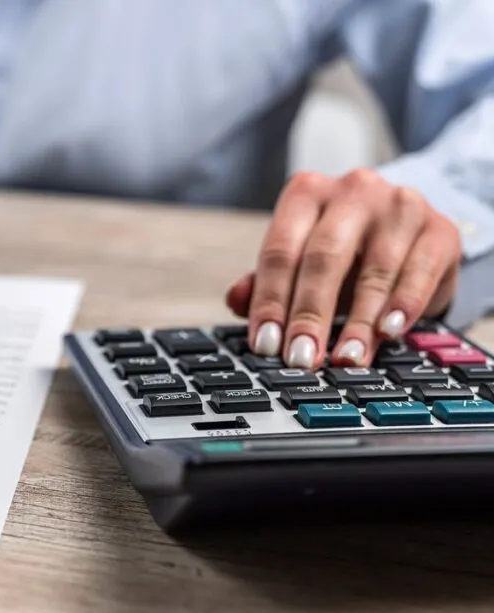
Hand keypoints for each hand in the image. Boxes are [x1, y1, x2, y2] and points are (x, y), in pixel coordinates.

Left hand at [226, 168, 461, 367]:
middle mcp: (352, 190)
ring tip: (346, 358)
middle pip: (323, 258)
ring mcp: (400, 206)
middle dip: (309, 314)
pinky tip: (389, 332)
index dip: (270, 301)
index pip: (280, 251)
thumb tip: (236, 301)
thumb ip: (265, 281)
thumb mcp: (301, 260)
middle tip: (301, 358)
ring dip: (358, 322)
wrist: (408, 230)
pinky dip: (403, 305)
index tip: (266, 344)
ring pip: (373, 269)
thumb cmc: (343, 250)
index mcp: (306, 193)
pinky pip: (419, 271)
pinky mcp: (440, 230)